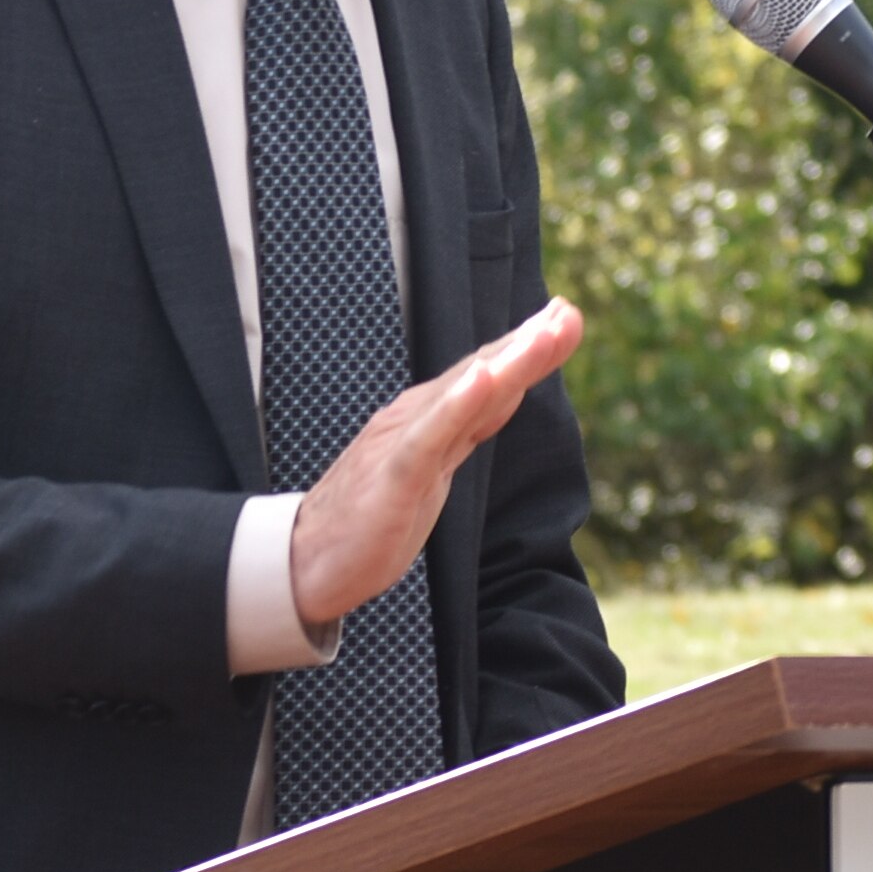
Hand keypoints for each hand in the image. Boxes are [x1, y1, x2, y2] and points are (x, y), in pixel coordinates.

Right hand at [288, 298, 582, 637]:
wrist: (304, 559)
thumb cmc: (370, 514)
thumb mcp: (432, 467)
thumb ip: (466, 427)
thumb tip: (507, 390)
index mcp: (428, 418)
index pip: (485, 376)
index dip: (528, 347)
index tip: (566, 317)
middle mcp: (416, 418)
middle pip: (480, 374)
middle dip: (527, 344)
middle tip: (568, 312)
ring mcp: (402, 442)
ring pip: (462, 396)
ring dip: (505, 363)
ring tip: (543, 335)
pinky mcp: (393, 475)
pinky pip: (429, 438)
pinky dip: (457, 406)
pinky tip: (483, 380)